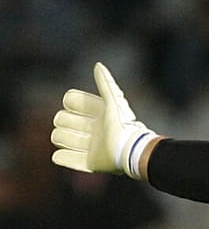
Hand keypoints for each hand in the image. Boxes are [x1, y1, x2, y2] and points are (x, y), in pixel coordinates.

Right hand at [51, 62, 156, 178]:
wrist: (130, 151)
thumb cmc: (122, 125)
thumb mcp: (114, 101)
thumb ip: (106, 84)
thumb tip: (98, 65)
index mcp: (97, 113)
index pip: (70, 102)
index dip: (71, 102)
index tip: (76, 105)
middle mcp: (91, 128)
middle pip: (61, 119)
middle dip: (65, 121)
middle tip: (83, 127)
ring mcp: (89, 146)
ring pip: (59, 137)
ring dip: (63, 138)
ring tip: (79, 141)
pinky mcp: (88, 163)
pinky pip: (63, 159)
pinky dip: (62, 157)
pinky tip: (66, 154)